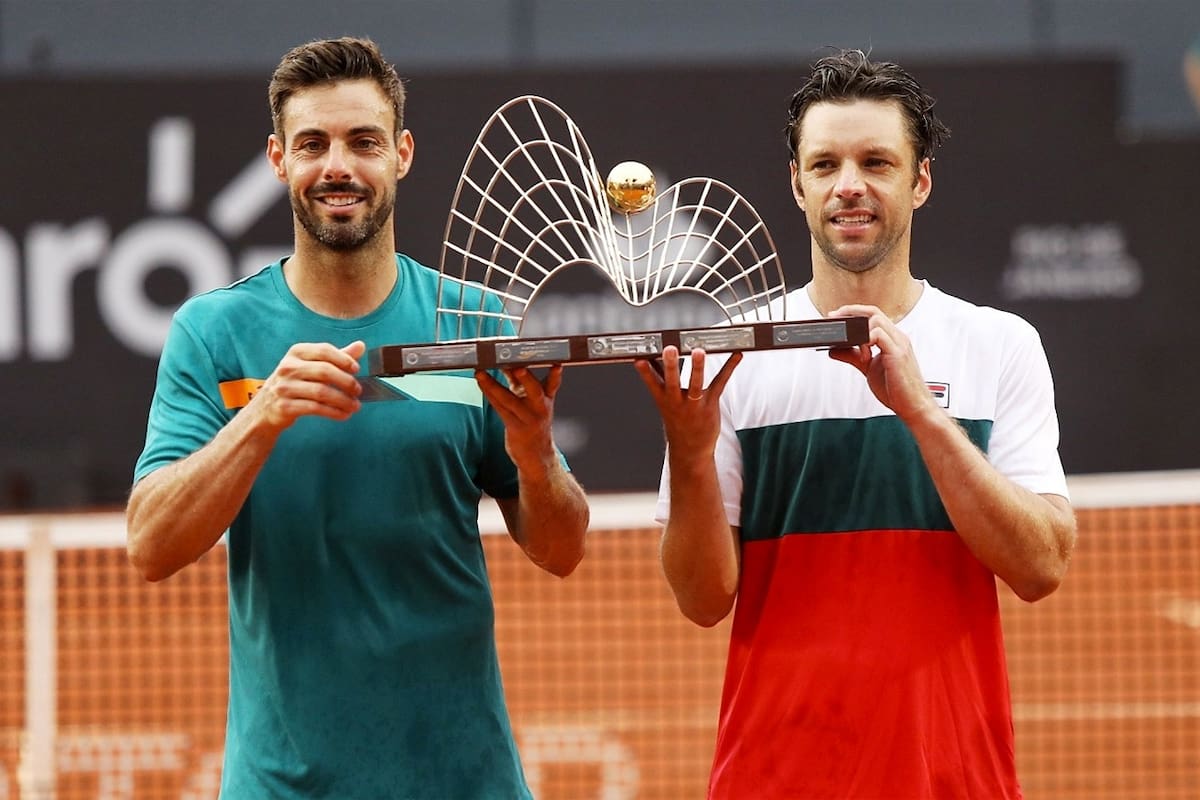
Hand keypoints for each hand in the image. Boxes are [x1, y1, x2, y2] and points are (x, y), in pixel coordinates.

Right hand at [247, 340, 364, 430]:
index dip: (344, 359)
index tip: (356, 369)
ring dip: (343, 400)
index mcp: (296, 352)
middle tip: (358, 391)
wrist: (266, 406)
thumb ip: (336, 356)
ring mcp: (284, 387)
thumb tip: (360, 345)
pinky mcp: (285, 406)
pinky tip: (344, 414)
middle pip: (325, 371)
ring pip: (322, 392)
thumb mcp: (312, 365)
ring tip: (355, 406)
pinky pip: (315, 408)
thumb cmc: (295, 382)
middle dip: (347, 382)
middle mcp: (288, 367)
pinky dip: (334, 412)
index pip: (324, 350)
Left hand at [475, 366, 561, 470]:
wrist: (536, 454)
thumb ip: (520, 382)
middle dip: (526, 378)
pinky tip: (480, 384)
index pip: (552, 384)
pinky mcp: (514, 427)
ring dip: (492, 385)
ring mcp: (527, 418)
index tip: (556, 364)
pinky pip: (499, 408)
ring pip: (508, 399)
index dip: (555, 374)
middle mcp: (539, 408)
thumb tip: (506, 362)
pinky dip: (488, 394)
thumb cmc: (532, 422)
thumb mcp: (531, 401)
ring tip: (480, 373)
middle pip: (535, 390)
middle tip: (518, 368)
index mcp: (547, 399)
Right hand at [634, 346, 740, 455]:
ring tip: (699, 352)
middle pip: (672, 381)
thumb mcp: (664, 402)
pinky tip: (736, 355)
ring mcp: (694, 403)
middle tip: (669, 350)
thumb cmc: (677, 420)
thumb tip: (651, 359)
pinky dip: (729, 367)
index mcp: (663, 399)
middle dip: (671, 366)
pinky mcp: (710, 402)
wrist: (690, 449)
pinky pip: (720, 382)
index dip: (645, 372)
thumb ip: (660, 379)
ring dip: (697, 367)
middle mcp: (677, 401)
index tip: (640, 359)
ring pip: (695, 383)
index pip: (652, 383)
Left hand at [827, 305, 937, 422]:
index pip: (873, 314)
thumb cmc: (897, 388)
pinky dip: (866, 339)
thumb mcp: (868, 368)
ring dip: (858, 330)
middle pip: (873, 312)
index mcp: (892, 339)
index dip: (853, 312)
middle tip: (834, 319)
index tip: (836, 316)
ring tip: (852, 346)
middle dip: (850, 312)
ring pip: (876, 320)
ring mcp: (899, 344)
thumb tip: (834, 349)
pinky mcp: (898, 355)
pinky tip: (862, 353)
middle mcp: (897, 338)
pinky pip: (880, 335)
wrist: (913, 406)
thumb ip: (853, 356)